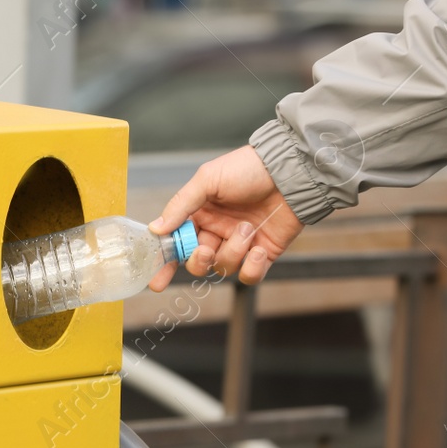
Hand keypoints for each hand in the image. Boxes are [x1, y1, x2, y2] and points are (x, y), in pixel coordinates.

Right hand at [146, 146, 304, 290]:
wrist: (290, 171)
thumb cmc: (248, 168)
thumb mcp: (207, 179)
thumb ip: (180, 205)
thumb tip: (156, 227)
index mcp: (199, 215)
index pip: (176, 243)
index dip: (165, 263)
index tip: (156, 279)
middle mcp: (217, 231)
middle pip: (196, 262)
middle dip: (198, 261)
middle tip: (205, 249)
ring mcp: (240, 244)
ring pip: (223, 267)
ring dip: (233, 251)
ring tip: (247, 228)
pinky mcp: (263, 253)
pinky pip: (249, 276)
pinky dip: (251, 268)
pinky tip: (258, 249)